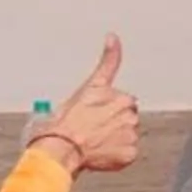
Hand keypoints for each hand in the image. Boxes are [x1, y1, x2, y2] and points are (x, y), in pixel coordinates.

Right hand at [38, 35, 138, 172]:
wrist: (62, 147)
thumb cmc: (66, 119)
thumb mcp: (88, 84)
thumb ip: (108, 60)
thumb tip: (113, 35)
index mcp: (120, 96)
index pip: (125, 100)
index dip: (111, 108)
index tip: (104, 114)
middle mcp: (128, 113)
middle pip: (126, 118)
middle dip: (114, 122)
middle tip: (93, 130)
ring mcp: (130, 133)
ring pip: (127, 135)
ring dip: (115, 138)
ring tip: (94, 141)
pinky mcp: (129, 152)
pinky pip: (127, 154)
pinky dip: (116, 155)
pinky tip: (100, 153)